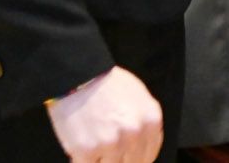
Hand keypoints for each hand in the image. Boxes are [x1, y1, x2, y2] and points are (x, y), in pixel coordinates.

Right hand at [46, 66, 163, 162]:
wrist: (78, 74)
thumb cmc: (107, 83)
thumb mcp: (139, 96)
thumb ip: (145, 124)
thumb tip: (143, 148)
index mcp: (150, 122)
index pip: (148, 156)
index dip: (135, 158)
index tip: (124, 155)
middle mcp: (134, 135)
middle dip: (118, 158)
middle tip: (106, 147)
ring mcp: (111, 144)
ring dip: (100, 159)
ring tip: (93, 142)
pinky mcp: (87, 150)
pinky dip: (82, 159)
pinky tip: (80, 145)